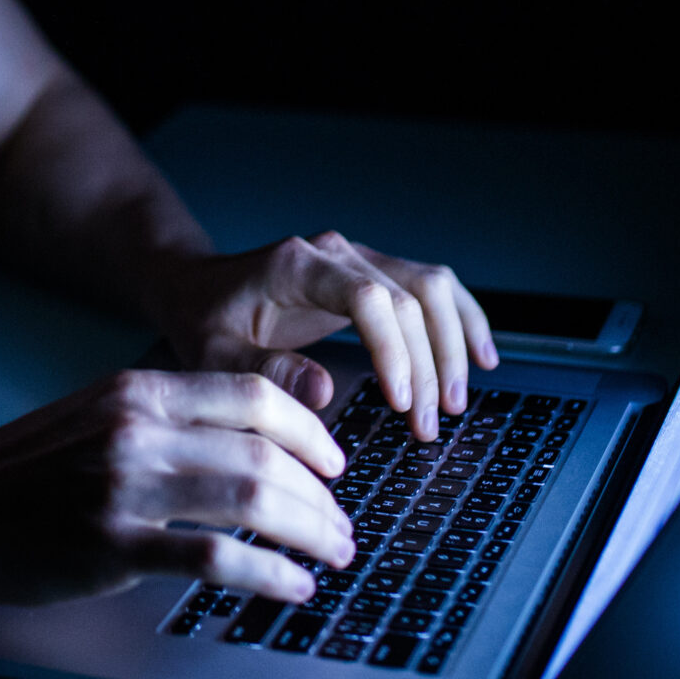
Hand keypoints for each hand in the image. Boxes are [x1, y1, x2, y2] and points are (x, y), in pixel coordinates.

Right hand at [0, 369, 355, 608]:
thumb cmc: (12, 477)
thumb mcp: (90, 419)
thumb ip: (161, 422)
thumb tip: (245, 444)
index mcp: (135, 391)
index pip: (255, 396)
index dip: (312, 432)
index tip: (335, 464)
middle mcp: (136, 429)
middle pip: (267, 451)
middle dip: (323, 495)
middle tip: (343, 525)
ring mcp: (124, 486)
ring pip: (253, 499)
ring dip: (310, 532)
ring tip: (334, 556)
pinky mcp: (113, 546)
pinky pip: (216, 557)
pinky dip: (270, 574)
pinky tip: (292, 588)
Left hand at [146, 233, 498, 440]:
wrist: (196, 286)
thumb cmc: (203, 319)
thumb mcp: (214, 354)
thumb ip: (264, 371)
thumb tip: (324, 391)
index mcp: (296, 266)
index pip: (367, 297)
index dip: (393, 349)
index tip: (403, 403)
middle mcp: (335, 253)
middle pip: (409, 298)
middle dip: (428, 366)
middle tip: (429, 426)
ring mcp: (359, 258)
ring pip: (431, 289)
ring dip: (453, 347)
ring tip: (456, 404)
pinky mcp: (373, 273)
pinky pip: (432, 289)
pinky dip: (462, 321)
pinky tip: (483, 357)